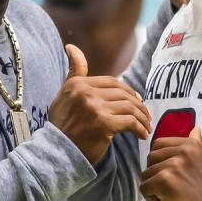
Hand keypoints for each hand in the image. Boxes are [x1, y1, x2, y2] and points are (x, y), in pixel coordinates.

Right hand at [50, 45, 151, 164]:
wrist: (55, 154)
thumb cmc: (61, 126)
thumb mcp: (63, 95)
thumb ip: (74, 73)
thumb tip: (71, 46)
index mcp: (77, 84)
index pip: (111, 82)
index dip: (127, 91)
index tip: (136, 101)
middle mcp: (85, 93)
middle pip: (123, 94)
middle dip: (138, 105)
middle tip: (146, 116)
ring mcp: (95, 108)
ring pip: (129, 107)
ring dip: (142, 118)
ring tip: (146, 126)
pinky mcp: (103, 124)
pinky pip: (130, 122)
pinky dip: (139, 129)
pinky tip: (142, 135)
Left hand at [141, 127, 201, 200]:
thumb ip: (198, 145)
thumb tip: (196, 128)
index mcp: (190, 144)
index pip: (159, 144)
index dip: (160, 161)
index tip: (172, 175)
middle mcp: (181, 151)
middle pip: (150, 158)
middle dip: (155, 174)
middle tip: (170, 189)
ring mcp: (172, 165)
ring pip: (146, 174)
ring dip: (154, 189)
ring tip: (170, 198)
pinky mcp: (164, 181)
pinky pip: (144, 187)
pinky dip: (151, 199)